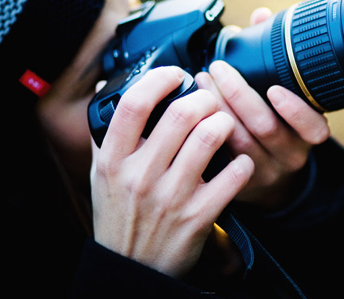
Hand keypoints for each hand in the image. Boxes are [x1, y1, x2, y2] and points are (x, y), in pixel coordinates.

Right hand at [90, 66, 253, 277]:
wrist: (132, 268)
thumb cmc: (120, 215)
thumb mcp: (101, 176)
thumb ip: (105, 134)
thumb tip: (102, 90)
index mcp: (114, 161)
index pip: (134, 104)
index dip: (159, 79)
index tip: (176, 75)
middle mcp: (140, 176)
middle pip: (181, 114)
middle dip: (205, 98)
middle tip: (210, 101)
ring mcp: (171, 197)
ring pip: (210, 136)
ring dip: (225, 122)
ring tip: (225, 124)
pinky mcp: (199, 215)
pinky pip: (233, 174)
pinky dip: (242, 162)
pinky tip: (238, 160)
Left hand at [194, 8, 329, 208]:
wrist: (271, 180)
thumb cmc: (278, 123)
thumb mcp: (286, 96)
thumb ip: (275, 55)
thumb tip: (261, 15)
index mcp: (307, 133)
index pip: (312, 128)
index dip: (295, 110)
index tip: (274, 89)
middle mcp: (290, 155)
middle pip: (265, 128)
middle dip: (239, 95)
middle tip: (217, 68)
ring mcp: (264, 172)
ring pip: (240, 142)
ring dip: (218, 107)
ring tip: (201, 81)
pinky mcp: (238, 184)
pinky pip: (220, 157)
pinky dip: (206, 130)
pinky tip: (192, 109)